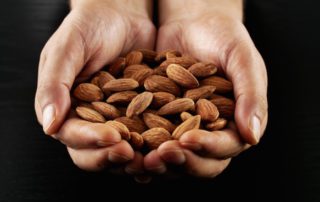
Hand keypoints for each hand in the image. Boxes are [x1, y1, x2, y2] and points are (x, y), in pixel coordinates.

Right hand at [35, 0, 154, 172]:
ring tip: (154, 158)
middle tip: (133, 155)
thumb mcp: (68, 48)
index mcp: (65, 108)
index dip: (91, 141)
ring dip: (136, 159)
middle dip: (113, 156)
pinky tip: (168, 146)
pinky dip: (154, 144)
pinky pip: (145, 134)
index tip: (114, 138)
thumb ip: (55, 83)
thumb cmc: (89, 25)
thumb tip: (49, 125)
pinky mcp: (138, 114)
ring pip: (121, 149)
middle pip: (95, 151)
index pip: (73, 135)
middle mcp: (89, 119)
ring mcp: (115, 118)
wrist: (121, 13)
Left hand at [144, 0, 267, 176]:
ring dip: (160, 163)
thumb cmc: (223, 37)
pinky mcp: (163, 121)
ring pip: (176, 157)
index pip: (226, 146)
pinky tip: (130, 150)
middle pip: (200, 161)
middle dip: (182, 161)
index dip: (208, 148)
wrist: (194, 22)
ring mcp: (185, 128)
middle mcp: (212, 132)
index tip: (188, 140)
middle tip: (160, 155)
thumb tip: (253, 137)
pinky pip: (154, 141)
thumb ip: (251, 95)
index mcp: (236, 122)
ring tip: (142, 159)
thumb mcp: (241, 59)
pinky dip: (143, 149)